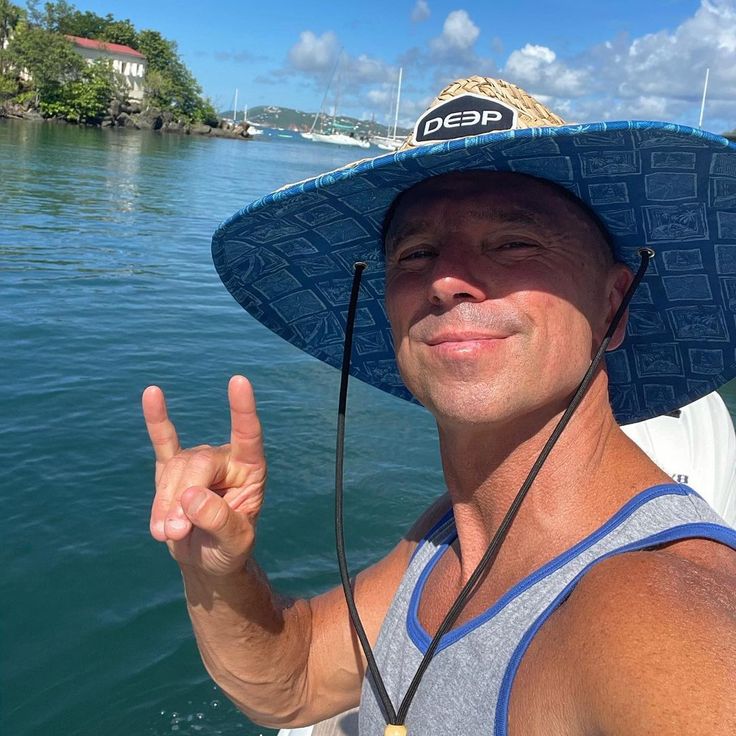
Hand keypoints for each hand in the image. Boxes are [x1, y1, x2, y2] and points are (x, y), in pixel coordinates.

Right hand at [143, 375, 266, 575]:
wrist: (208, 560)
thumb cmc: (229, 550)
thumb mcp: (234, 543)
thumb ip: (219, 521)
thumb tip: (191, 496)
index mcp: (250, 469)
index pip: (248, 435)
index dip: (243, 410)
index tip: (239, 381)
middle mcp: (226, 459)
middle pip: (197, 463)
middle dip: (181, 499)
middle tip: (174, 533)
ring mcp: (199, 461)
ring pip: (174, 469)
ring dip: (164, 503)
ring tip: (166, 534)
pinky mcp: (173, 468)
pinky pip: (164, 441)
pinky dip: (156, 419)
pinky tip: (152, 394)